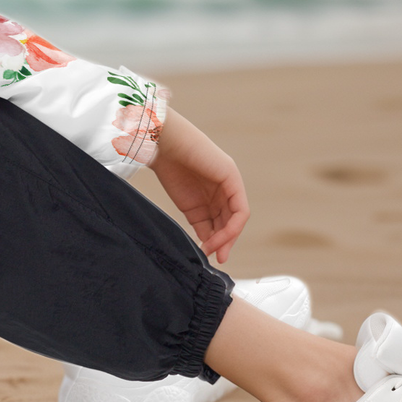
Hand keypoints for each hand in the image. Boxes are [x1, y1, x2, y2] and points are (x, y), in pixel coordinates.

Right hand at [149, 110, 249, 264]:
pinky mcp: (233, 179)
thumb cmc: (166, 167)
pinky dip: (232, 228)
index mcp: (211, 192)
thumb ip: (199, 222)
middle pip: (229, 221)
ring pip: (236, 219)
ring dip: (227, 238)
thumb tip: (206, 244)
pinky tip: (219, 238)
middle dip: (224, 242)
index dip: (217, 240)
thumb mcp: (186, 204)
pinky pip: (240, 210)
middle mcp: (223, 188)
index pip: (221, 221)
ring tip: (215, 251)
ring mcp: (230, 183)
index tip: (207, 254)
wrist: (161, 143)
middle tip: (215, 258)